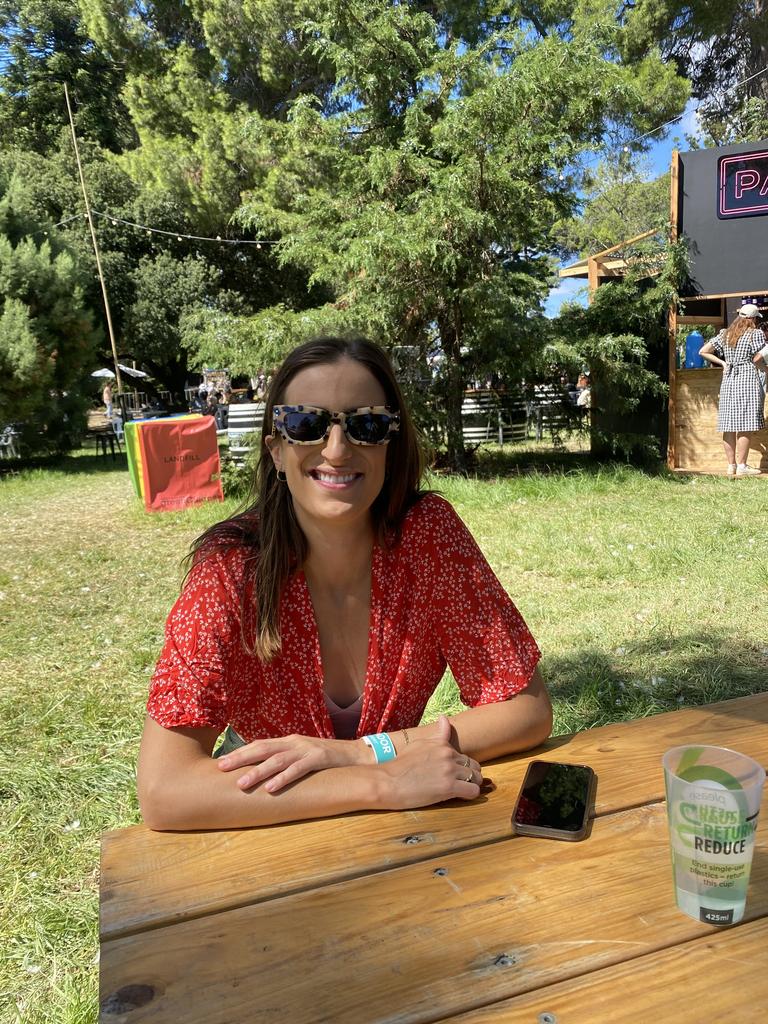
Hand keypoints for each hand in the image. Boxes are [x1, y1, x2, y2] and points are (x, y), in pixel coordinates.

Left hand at [217, 734, 366, 792]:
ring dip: (257, 771)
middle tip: (221, 767)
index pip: (259, 745)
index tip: (221, 762)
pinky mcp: (319, 758)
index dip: (240, 752)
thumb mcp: (302, 756)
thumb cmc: (326, 759)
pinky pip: (298, 769)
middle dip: (240, 758)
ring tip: (241, 783)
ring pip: (277, 759)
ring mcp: (306, 749)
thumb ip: (285, 760)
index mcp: (288, 741)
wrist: (356, 755)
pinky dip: (283, 778)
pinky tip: (271, 787)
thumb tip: (262, 773)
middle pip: (262, 748)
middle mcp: (294, 742)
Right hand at [379, 715, 482, 809]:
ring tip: (460, 790)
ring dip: (471, 785)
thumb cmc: (400, 765)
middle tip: (458, 784)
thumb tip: (444, 718)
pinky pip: (473, 790)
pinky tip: (460, 796)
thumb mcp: (419, 744)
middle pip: (474, 766)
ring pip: (476, 777)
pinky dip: (470, 794)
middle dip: (469, 776)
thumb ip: (437, 734)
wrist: (388, 781)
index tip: (455, 774)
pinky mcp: (449, 787)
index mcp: (442, 744)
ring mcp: (449, 770)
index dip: (462, 767)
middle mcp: (448, 754)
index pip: (465, 756)